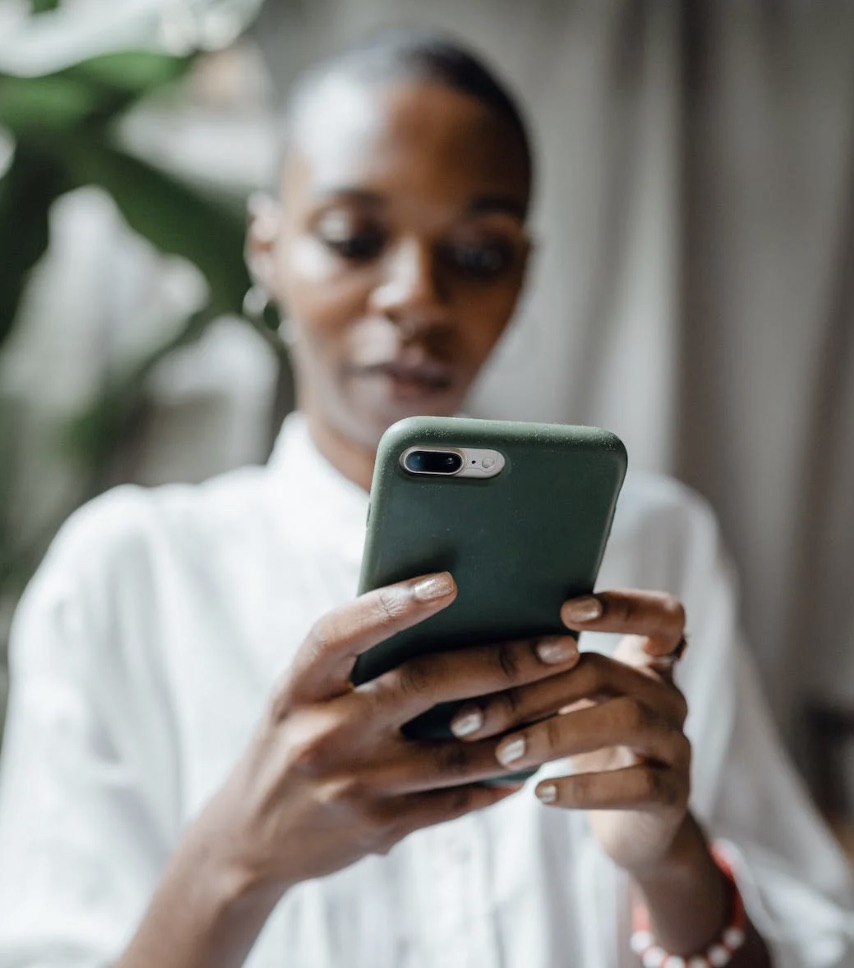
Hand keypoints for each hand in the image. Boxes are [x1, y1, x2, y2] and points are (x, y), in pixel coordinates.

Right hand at [192, 572, 582, 900]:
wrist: (249, 840)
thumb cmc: (290, 741)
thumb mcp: (301, 695)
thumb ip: (355, 662)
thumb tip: (443, 612)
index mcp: (298, 688)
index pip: (341, 634)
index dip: (392, 605)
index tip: (449, 582)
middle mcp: (321, 735)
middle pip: (423, 686)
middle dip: (501, 662)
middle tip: (559, 646)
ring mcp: (351, 787)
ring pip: (456, 752)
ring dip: (518, 725)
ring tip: (564, 697)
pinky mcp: (378, 829)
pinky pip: (454, 801)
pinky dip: (496, 780)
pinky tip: (530, 760)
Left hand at [449, 589, 690, 872]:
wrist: (634, 828)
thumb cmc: (586, 745)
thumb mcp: (574, 701)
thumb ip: (546, 668)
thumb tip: (462, 644)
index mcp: (645, 662)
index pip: (661, 616)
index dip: (623, 607)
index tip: (567, 610)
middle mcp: (667, 695)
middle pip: (605, 671)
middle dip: (533, 689)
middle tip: (472, 716)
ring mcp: (676, 743)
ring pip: (625, 720)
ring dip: (553, 734)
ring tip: (503, 754)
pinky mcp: (673, 794)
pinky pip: (636, 784)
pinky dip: (583, 787)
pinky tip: (540, 792)